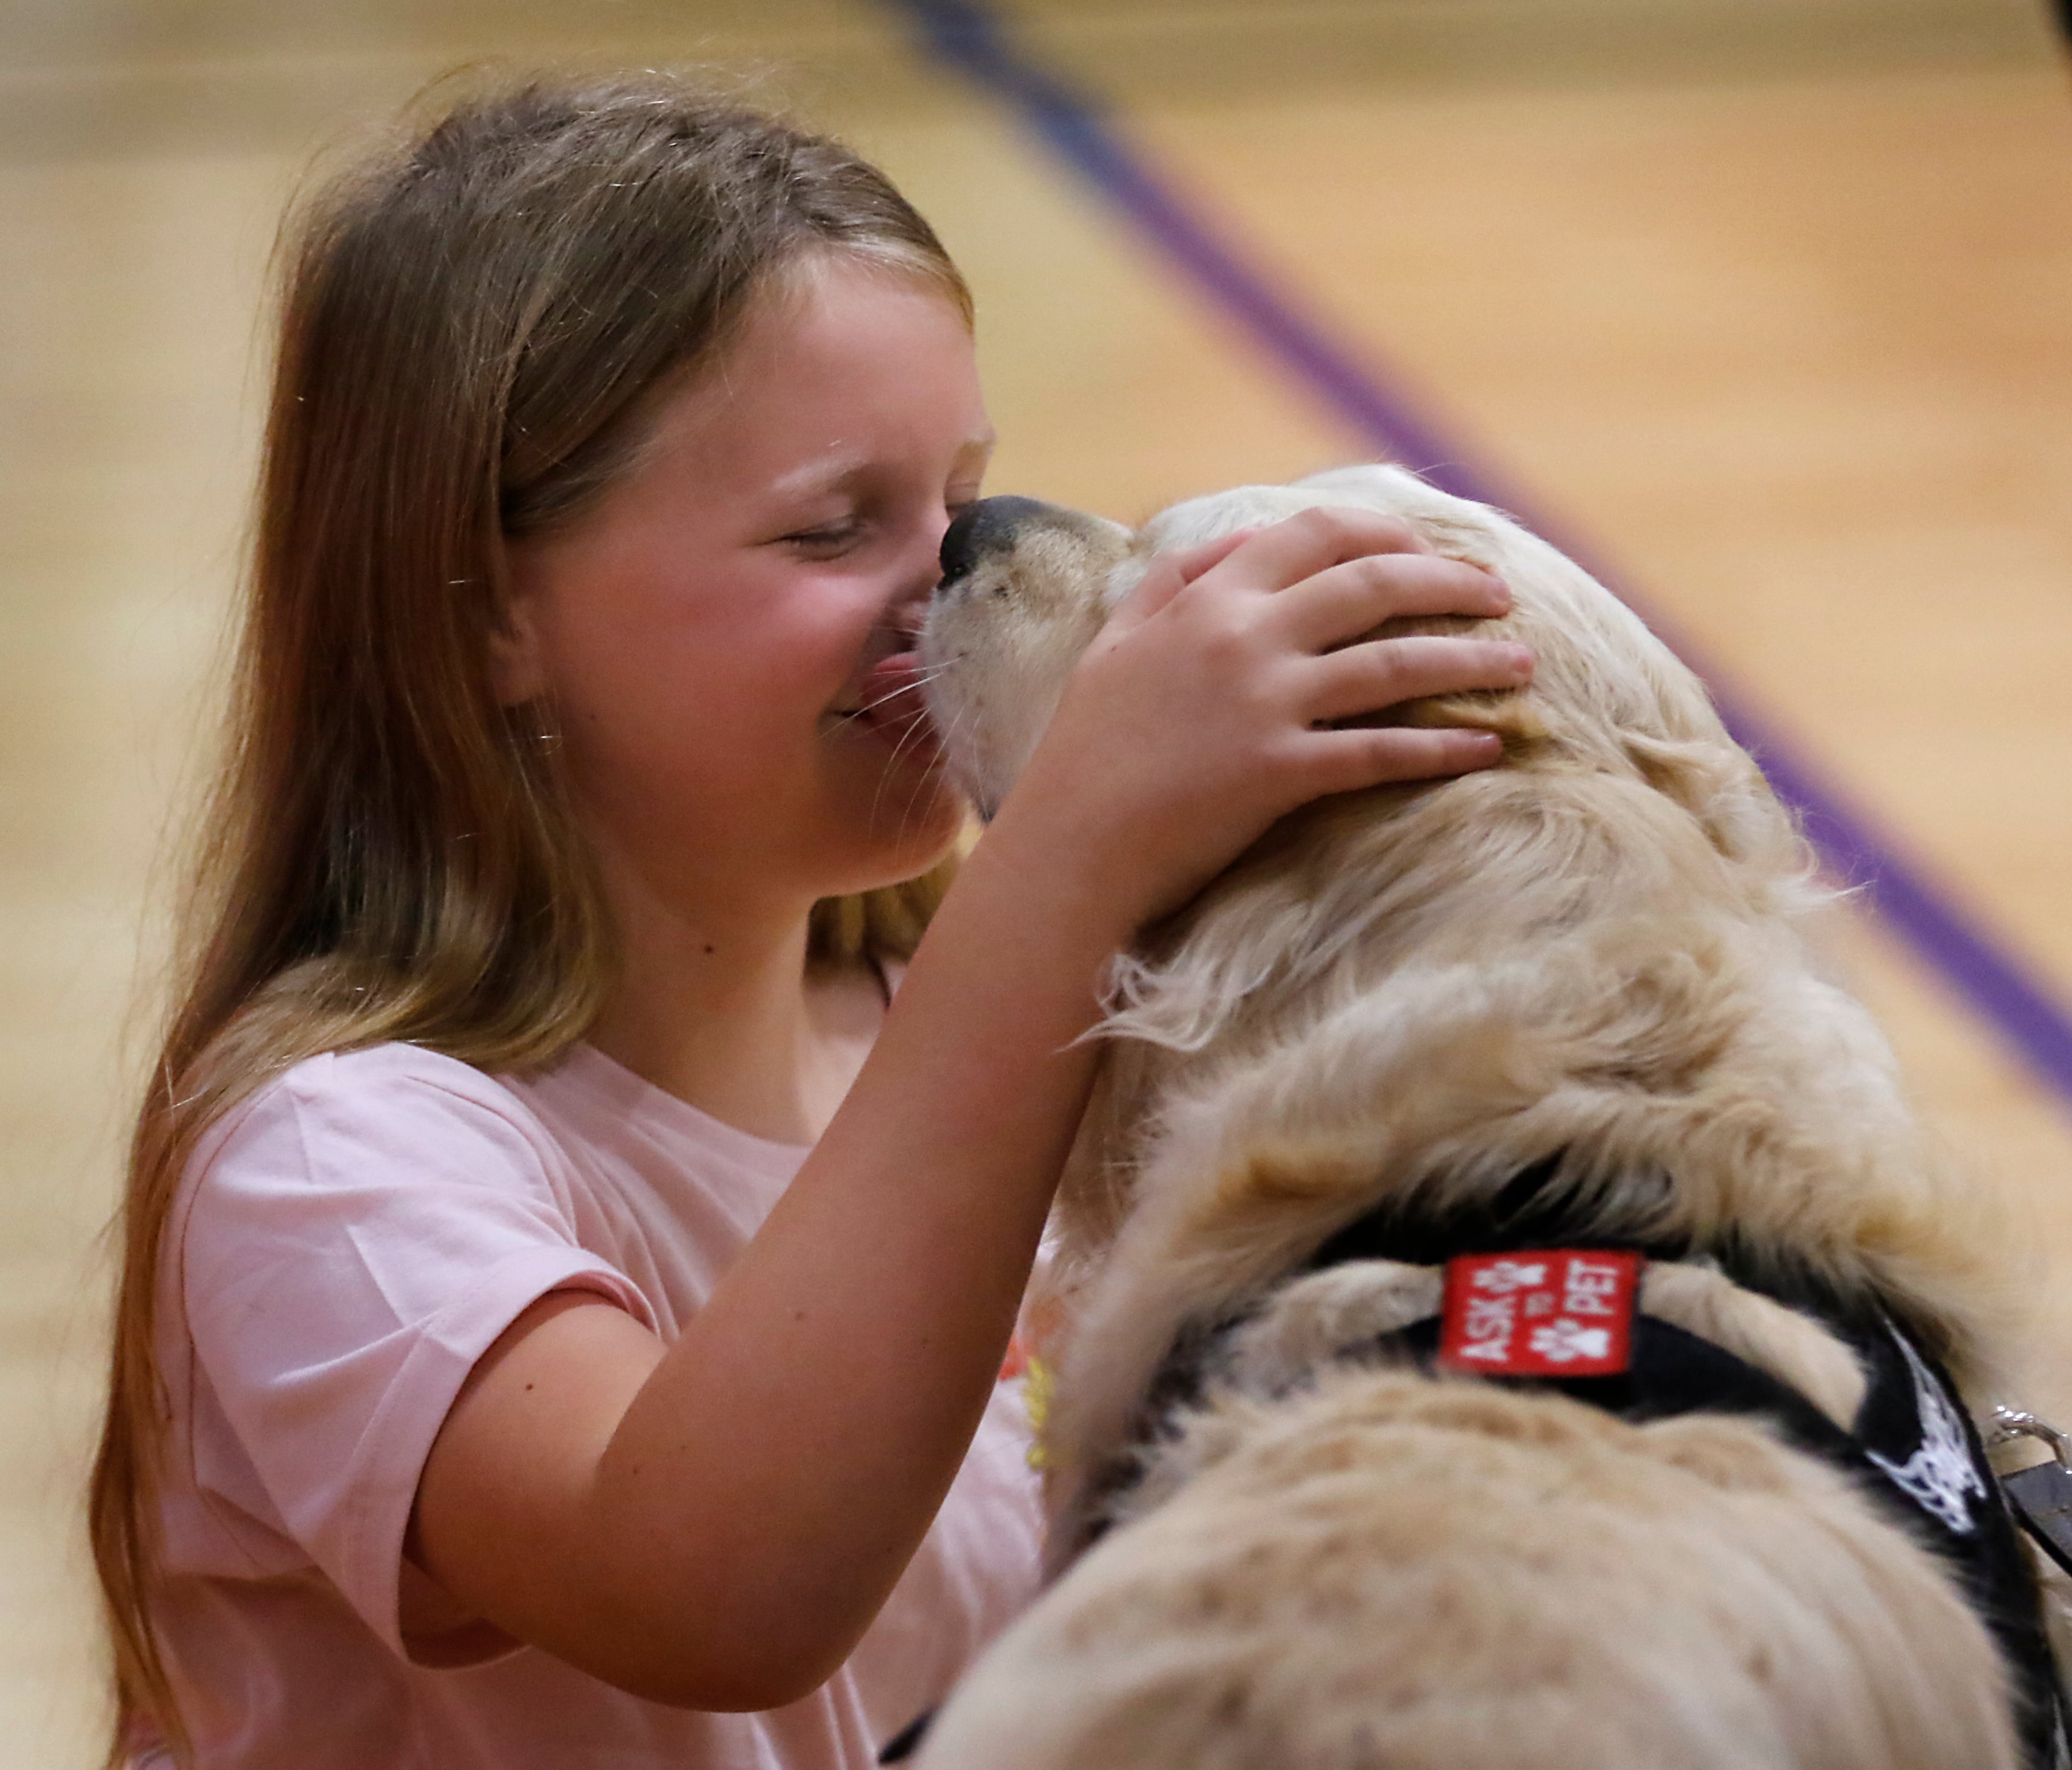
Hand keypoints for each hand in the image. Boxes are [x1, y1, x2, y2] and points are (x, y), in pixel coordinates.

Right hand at [990, 506, 1530, 932]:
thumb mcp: (1116, 642)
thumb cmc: (1087, 748)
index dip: (1386, 532)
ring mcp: (1266, 704)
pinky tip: (1489, 746)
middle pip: (1374, 584)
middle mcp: (1244, 637)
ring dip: (1470, 660)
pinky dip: (1444, 747)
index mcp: (1208, 599)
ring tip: (1522, 664)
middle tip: (1501, 596)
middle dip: (1451, 584)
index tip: (1429, 549)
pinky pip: (1383, 752)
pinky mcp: (1281, 773)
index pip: (1315, 533)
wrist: (1070, 844)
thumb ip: (1174, 580)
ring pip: (1395, 664)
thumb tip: (1239, 540)